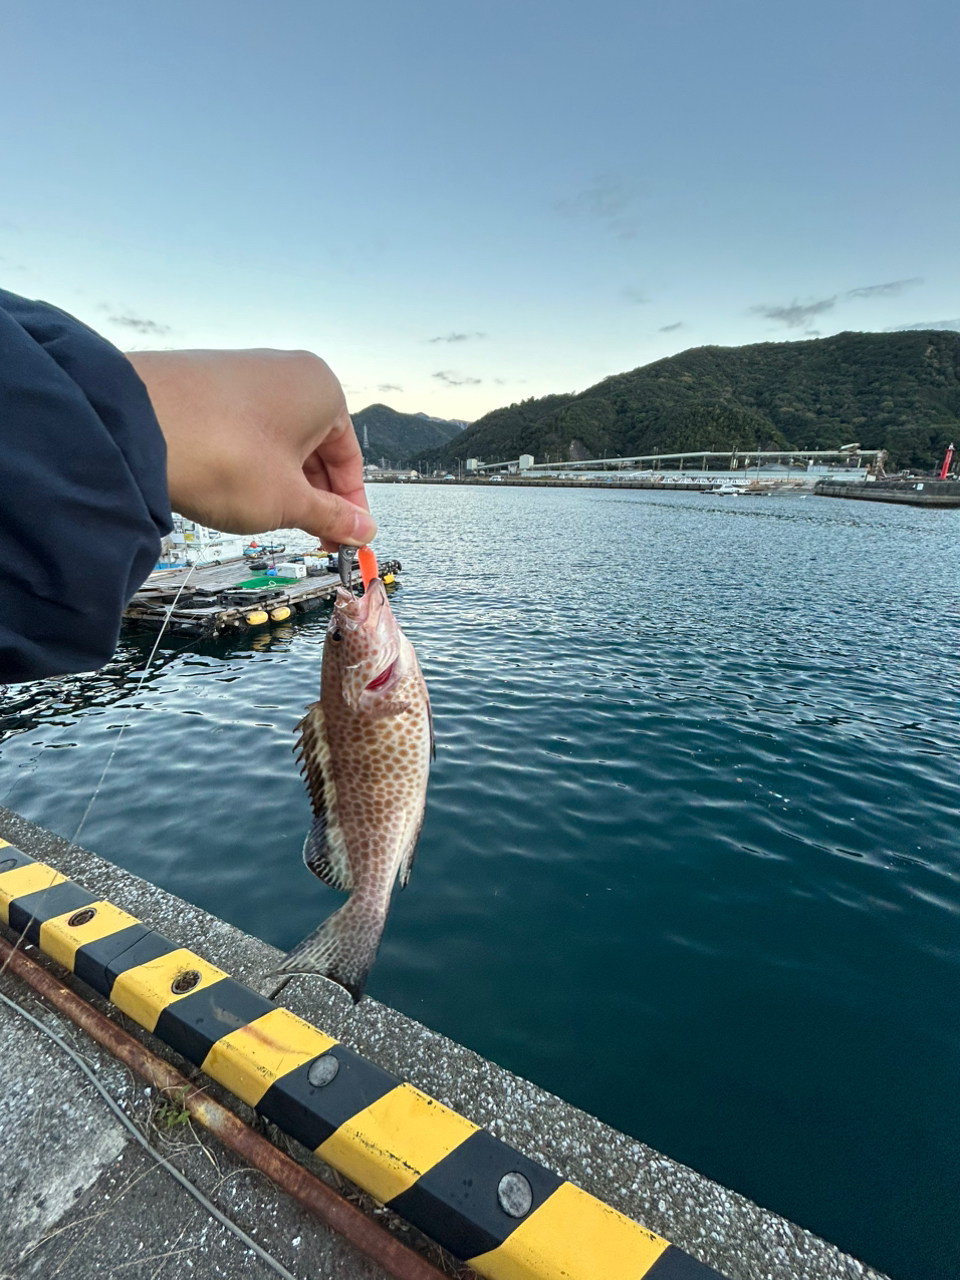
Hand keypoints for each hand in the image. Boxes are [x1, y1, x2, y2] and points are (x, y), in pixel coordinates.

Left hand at [125, 349, 375, 548]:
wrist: (133, 427)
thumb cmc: (221, 455)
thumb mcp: (288, 501)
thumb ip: (332, 516)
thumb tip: (363, 529)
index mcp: (321, 388)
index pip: (349, 457)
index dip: (349, 506)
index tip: (346, 538)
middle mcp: (286, 371)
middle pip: (315, 447)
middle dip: (313, 497)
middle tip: (311, 537)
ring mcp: (244, 373)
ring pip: (278, 440)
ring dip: (280, 483)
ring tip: (267, 518)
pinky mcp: (207, 384)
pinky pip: (244, 430)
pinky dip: (248, 463)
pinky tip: (233, 491)